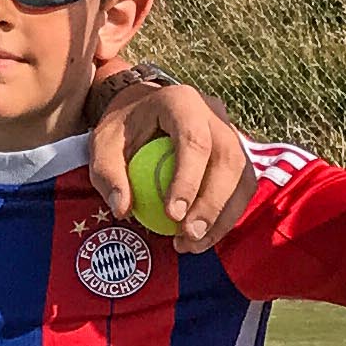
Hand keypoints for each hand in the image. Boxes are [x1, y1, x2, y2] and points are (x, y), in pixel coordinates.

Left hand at [86, 72, 250, 249]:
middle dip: (212, 204)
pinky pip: (242, 187)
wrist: (143, 109)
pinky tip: (203, 238)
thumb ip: (108, 174)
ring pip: (243, 175)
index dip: (188, 179)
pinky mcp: (237, 152)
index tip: (173, 215)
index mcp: (181, 101)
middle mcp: (214, 113)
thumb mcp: (103, 145)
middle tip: (188, 236)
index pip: (194, 140)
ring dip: (223, 216)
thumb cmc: (122, 128)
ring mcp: (231, 132)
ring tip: (194, 244)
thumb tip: (123, 209)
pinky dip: (227, 215)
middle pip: (228, 159)